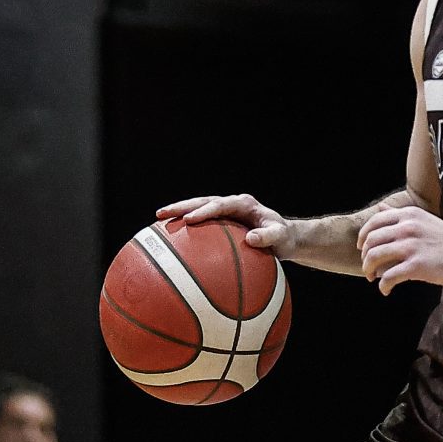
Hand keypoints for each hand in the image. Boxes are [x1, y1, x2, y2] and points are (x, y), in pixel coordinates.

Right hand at [159, 193, 294, 250]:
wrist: (285, 238)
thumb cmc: (284, 238)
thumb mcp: (281, 238)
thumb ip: (269, 237)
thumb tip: (251, 239)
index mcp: (244, 204)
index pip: (220, 204)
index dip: (204, 211)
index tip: (190, 220)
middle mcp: (231, 204)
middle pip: (202, 202)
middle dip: (181, 207)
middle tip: (162, 214)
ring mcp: (225, 211)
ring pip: (197, 208)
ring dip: (178, 212)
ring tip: (158, 220)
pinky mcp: (220, 221)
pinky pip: (200, 222)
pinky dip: (185, 227)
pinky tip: (169, 238)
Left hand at [358, 206, 442, 292]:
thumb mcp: (424, 220)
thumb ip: (400, 215)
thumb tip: (380, 208)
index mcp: (409, 215)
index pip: (374, 221)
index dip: (363, 236)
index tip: (362, 248)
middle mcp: (408, 227)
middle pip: (371, 241)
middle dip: (364, 257)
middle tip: (368, 267)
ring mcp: (412, 246)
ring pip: (374, 257)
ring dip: (368, 270)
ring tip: (373, 278)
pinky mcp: (417, 266)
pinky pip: (388, 277)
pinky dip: (383, 286)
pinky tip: (386, 290)